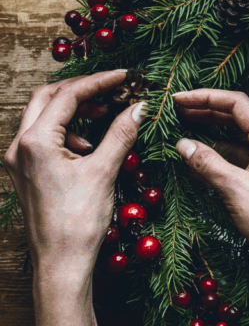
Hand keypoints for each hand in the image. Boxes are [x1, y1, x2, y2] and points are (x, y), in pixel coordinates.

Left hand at [3, 70, 144, 325]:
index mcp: (35, 142)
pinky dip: (68, 130)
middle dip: (81, 89)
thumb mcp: (104, 171)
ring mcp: (19, 160)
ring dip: (74, 109)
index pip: (68, 95)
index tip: (125, 77)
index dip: (99, 81)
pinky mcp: (26, 172)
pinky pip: (43, 137)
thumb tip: (140, 106)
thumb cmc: (78, 221)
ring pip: (43, 116)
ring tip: (105, 113)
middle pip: (47, 98)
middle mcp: (20, 147)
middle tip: (112, 88)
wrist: (60, 262)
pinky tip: (90, 143)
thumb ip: (121, 133)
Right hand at [172, 89, 248, 275]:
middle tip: (178, 111)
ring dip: (217, 134)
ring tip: (187, 131)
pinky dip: (227, 155)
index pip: (238, 104)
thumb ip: (207, 163)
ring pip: (245, 140)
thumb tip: (184, 144)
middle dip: (209, 112)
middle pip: (242, 118)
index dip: (205, 97)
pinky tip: (207, 159)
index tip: (178, 98)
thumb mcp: (234, 188)